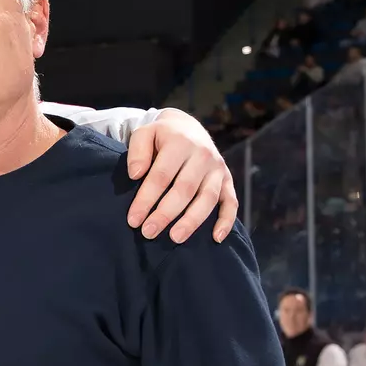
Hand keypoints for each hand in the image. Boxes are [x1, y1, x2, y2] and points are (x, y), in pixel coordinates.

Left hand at [126, 108, 237, 243]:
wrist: (187, 127)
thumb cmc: (161, 137)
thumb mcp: (145, 134)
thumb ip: (137, 151)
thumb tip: (135, 174)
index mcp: (180, 143)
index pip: (161, 176)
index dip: (146, 199)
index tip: (133, 220)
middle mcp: (203, 155)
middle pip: (184, 190)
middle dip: (165, 214)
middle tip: (148, 232)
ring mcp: (217, 169)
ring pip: (208, 198)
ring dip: (192, 221)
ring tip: (175, 238)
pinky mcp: (227, 179)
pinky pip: (231, 202)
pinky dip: (226, 220)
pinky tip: (216, 238)